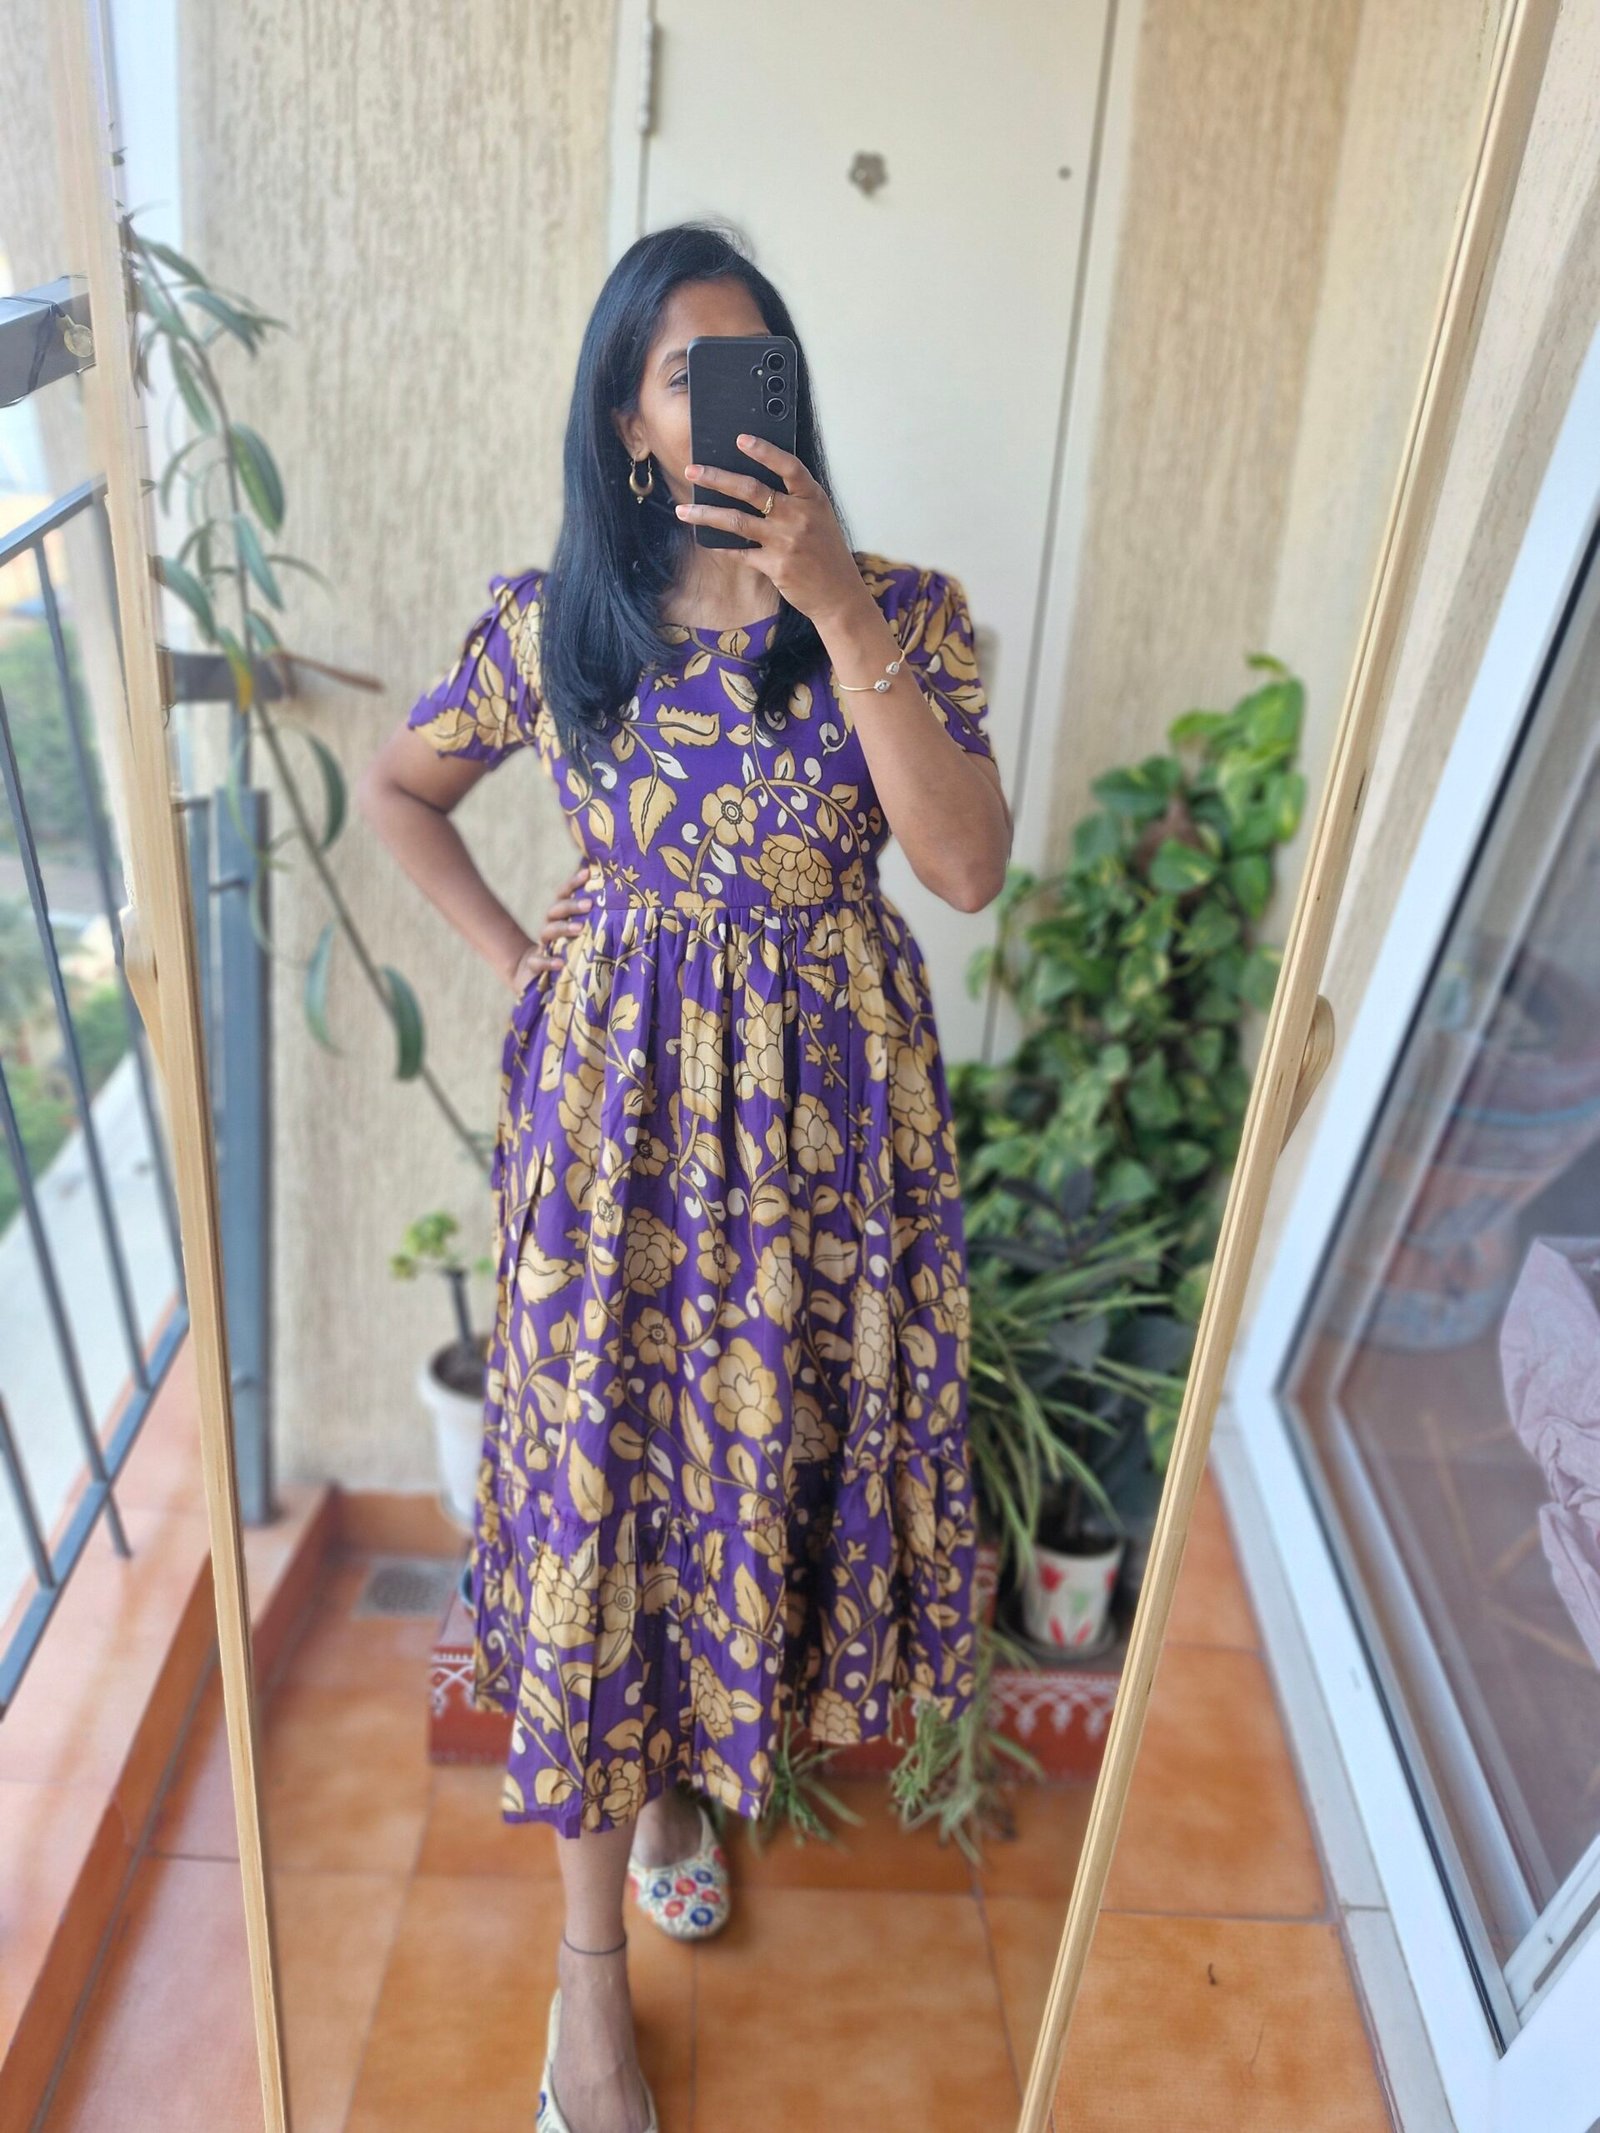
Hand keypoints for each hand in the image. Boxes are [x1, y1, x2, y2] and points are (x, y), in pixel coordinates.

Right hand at [506, 858, 596, 991]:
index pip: (563, 895)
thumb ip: (594, 922)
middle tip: (589, 904)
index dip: (572, 883)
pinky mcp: (534, 966)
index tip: (587, 872)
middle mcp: (549, 928)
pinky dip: (548, 961)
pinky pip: (538, 962)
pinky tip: (560, 963)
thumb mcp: (581, 937)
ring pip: (548, 932)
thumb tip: (623, 906)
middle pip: (556, 910)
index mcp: (560, 917)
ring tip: (579, 929)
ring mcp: (541, 946)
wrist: (535, 975)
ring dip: (563, 928)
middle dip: (571, 905)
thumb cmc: (567, 952)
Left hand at [673, 433, 865, 628]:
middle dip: (717, 478)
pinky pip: (740, 553)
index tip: (740, 439)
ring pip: (737, 522)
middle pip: (752, 490)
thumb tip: (752, 484)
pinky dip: (722, 547)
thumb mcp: (819, 516)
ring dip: (706, 514)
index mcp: (812, 498)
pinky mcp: (775, 566)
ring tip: (684, 511)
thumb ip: (795, 499)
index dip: (765, 451)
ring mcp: (786, 542)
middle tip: (692, 471)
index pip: (788, 467)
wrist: (839, 594)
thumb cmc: (826, 551)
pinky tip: (706, 541)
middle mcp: (799, 517)